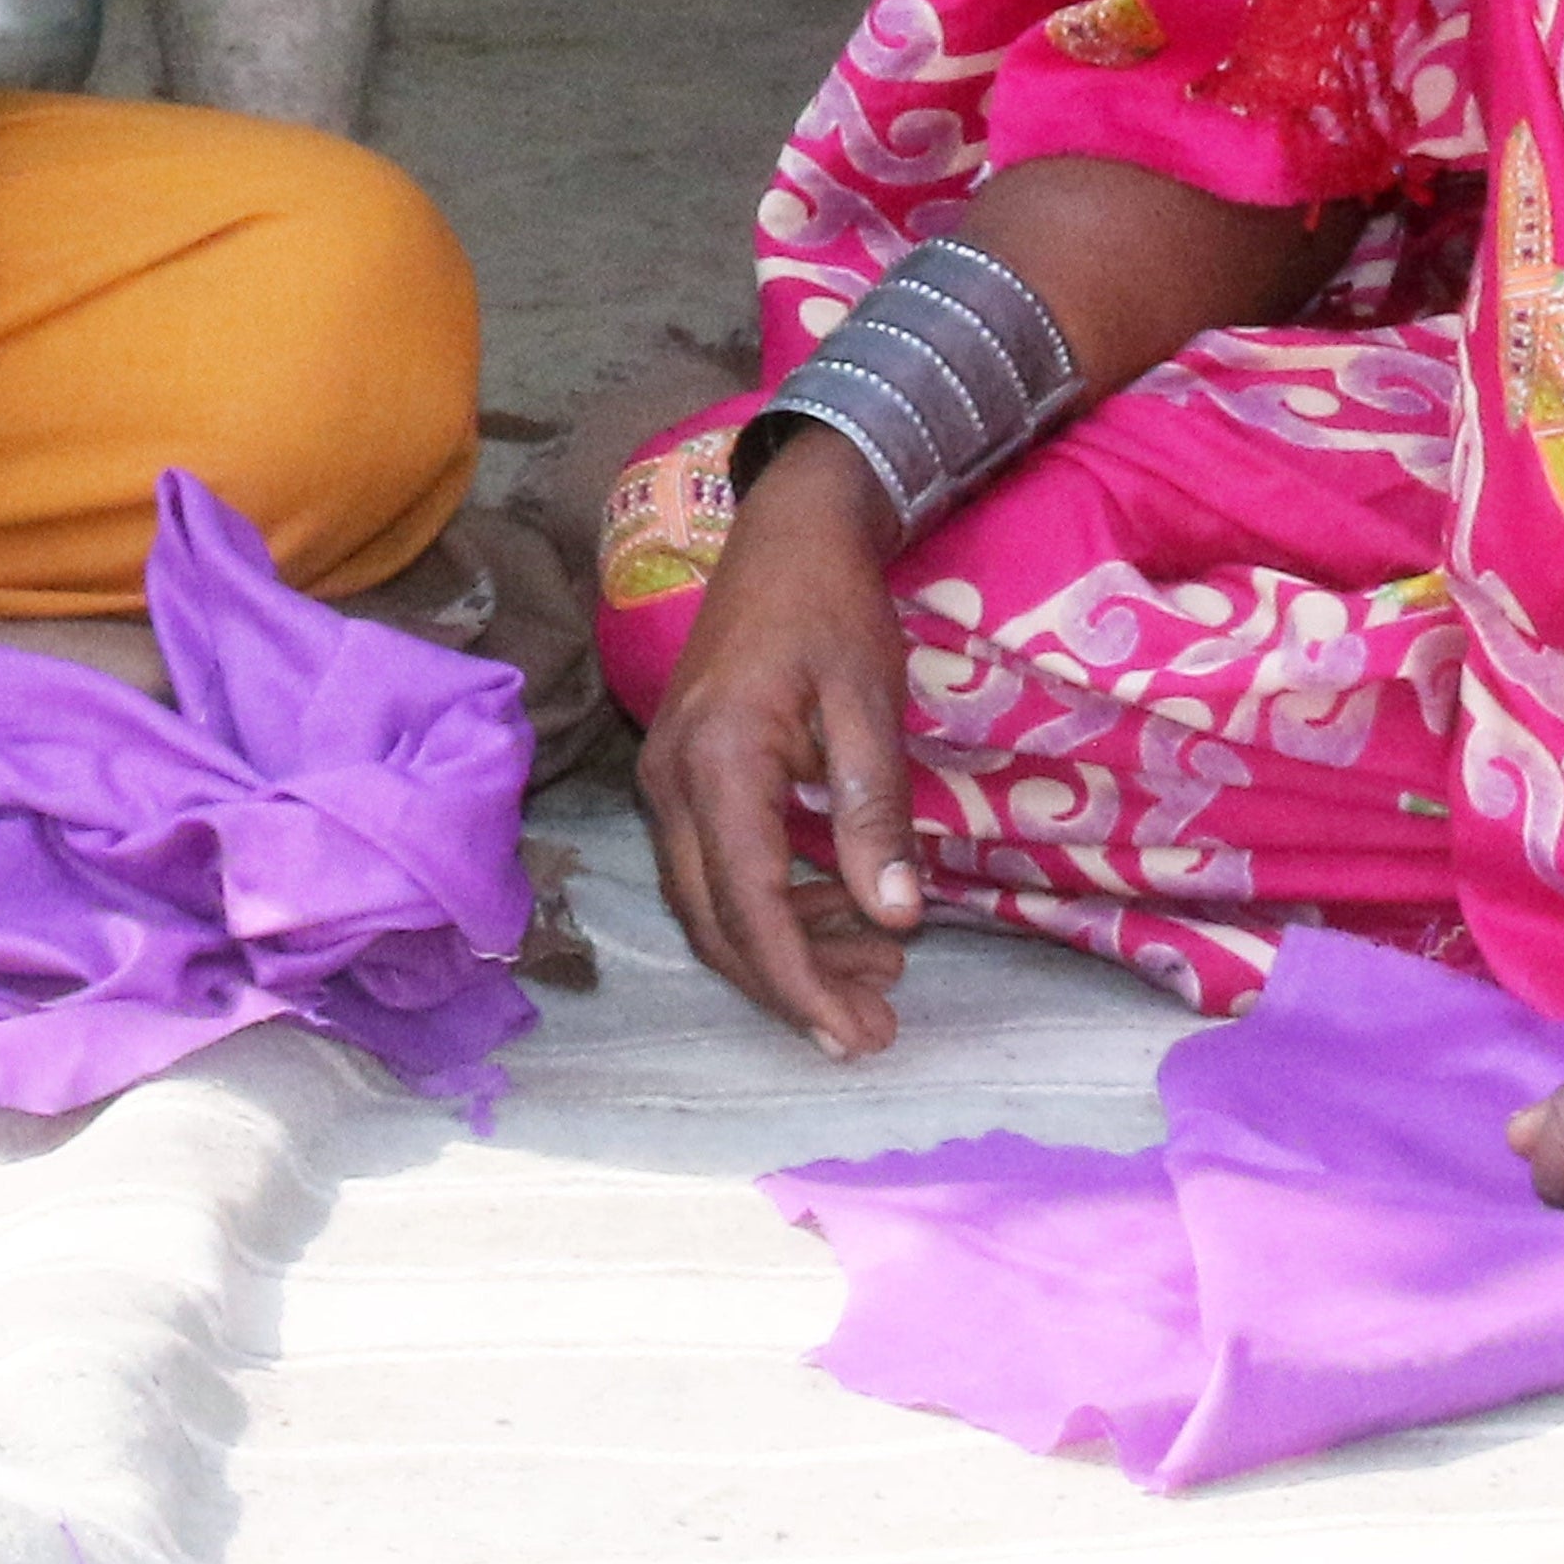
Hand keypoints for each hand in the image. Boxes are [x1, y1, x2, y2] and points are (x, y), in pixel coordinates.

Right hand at [635, 428, 924, 1058]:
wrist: (789, 526)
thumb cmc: (833, 604)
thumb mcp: (870, 700)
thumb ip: (873, 811)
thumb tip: (895, 918)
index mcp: (717, 763)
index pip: (748, 907)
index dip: (799, 983)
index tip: (855, 1037)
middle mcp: (672, 781)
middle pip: (717, 923)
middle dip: (793, 986)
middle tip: (877, 1025)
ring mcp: (668, 777)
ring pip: (712, 902)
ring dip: (787, 948)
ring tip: (880, 971)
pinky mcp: (684, 771)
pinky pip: (716, 865)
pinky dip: (774, 902)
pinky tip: (841, 908)